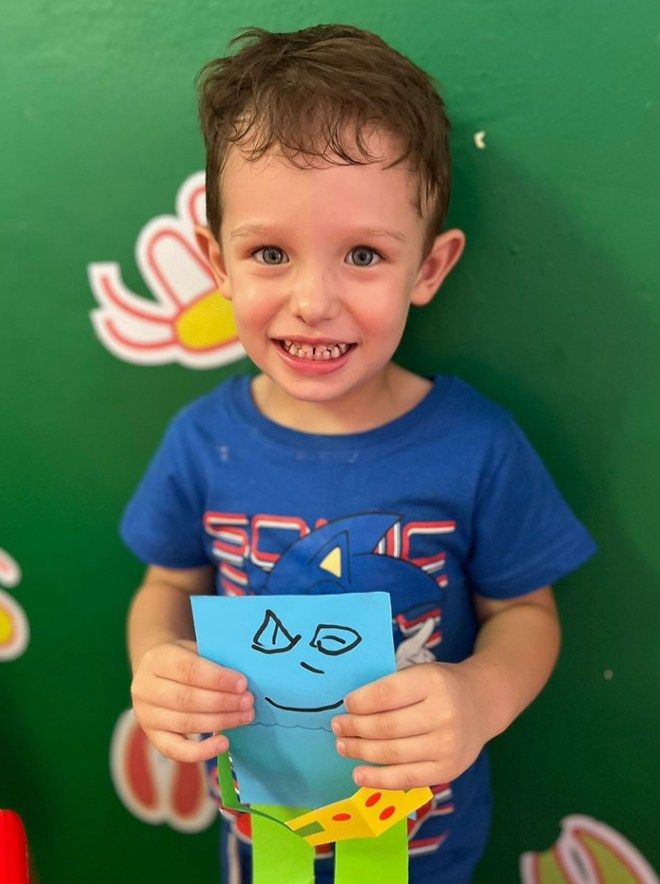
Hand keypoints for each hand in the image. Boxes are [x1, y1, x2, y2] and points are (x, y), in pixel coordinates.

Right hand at [130, 639, 253, 761]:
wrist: (157, 672)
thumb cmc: (184, 659)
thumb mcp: (195, 649)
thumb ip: (213, 662)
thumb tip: (242, 683)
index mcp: (156, 659)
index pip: (188, 669)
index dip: (217, 678)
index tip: (242, 683)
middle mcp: (144, 688)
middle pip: (186, 699)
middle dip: (222, 702)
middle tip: (247, 702)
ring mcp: (145, 715)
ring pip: (184, 723)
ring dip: (220, 722)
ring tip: (244, 717)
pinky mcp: (152, 736)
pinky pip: (175, 750)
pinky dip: (201, 751)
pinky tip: (224, 744)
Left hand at [331, 662, 488, 789]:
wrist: (482, 704)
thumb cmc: (442, 686)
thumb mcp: (421, 673)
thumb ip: (391, 689)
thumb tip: (350, 710)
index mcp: (433, 682)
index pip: (387, 694)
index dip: (360, 702)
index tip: (346, 704)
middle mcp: (443, 714)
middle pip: (387, 727)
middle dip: (355, 728)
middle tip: (337, 726)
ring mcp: (447, 746)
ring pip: (392, 754)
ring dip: (361, 752)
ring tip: (343, 746)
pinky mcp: (447, 771)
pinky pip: (406, 779)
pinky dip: (378, 779)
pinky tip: (359, 774)